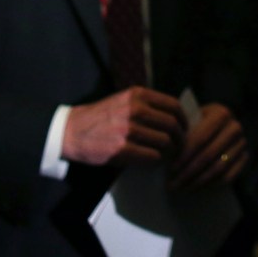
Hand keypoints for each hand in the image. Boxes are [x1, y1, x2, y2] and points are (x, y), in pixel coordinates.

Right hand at [62, 87, 185, 166]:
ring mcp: (128, 130)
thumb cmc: (102, 116)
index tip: (185, 128)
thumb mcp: (125, 100)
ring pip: (164, 142)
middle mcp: (135, 109)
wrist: (72, 131)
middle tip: (180, 146)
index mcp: (138, 95)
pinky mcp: (121, 149)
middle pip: (172, 125)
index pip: (173, 105)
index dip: (184, 119)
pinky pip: (151, 157)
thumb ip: (147, 105)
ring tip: (169, 155)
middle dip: (180, 138)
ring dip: (170, 151)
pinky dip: (157, 161)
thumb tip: (176, 118)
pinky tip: (155, 161)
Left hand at [168, 103, 247, 190]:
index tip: (170, 169)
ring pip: (219, 168)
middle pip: (209, 155)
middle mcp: (235, 127)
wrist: (219, 125)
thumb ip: (182, 132)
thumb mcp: (191, 120)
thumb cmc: (198, 123)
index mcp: (221, 113)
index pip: (200, 138)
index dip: (184, 155)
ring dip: (198, 181)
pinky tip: (196, 188)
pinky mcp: (246, 157)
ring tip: (181, 189)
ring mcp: (242, 143)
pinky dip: (211, 185)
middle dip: (188, 172)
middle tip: (173, 185)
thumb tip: (166, 155)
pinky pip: (229, 177)